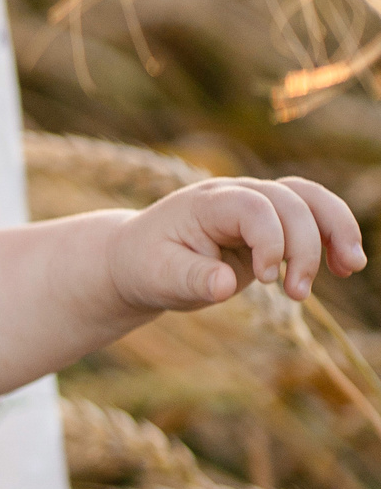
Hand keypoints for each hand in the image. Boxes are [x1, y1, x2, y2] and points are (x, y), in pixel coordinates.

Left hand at [109, 175, 366, 311]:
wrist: (139, 259)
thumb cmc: (147, 266)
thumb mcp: (159, 277)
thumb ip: (192, 278)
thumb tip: (223, 285)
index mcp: (205, 203)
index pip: (253, 207)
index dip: (271, 240)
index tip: (267, 280)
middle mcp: (235, 194)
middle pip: (290, 201)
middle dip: (305, 247)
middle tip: (297, 293)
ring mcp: (256, 204)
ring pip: (310, 199)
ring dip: (337, 231)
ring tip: (350, 268)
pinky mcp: (271, 222)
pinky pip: (313, 216)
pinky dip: (334, 236)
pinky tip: (345, 266)